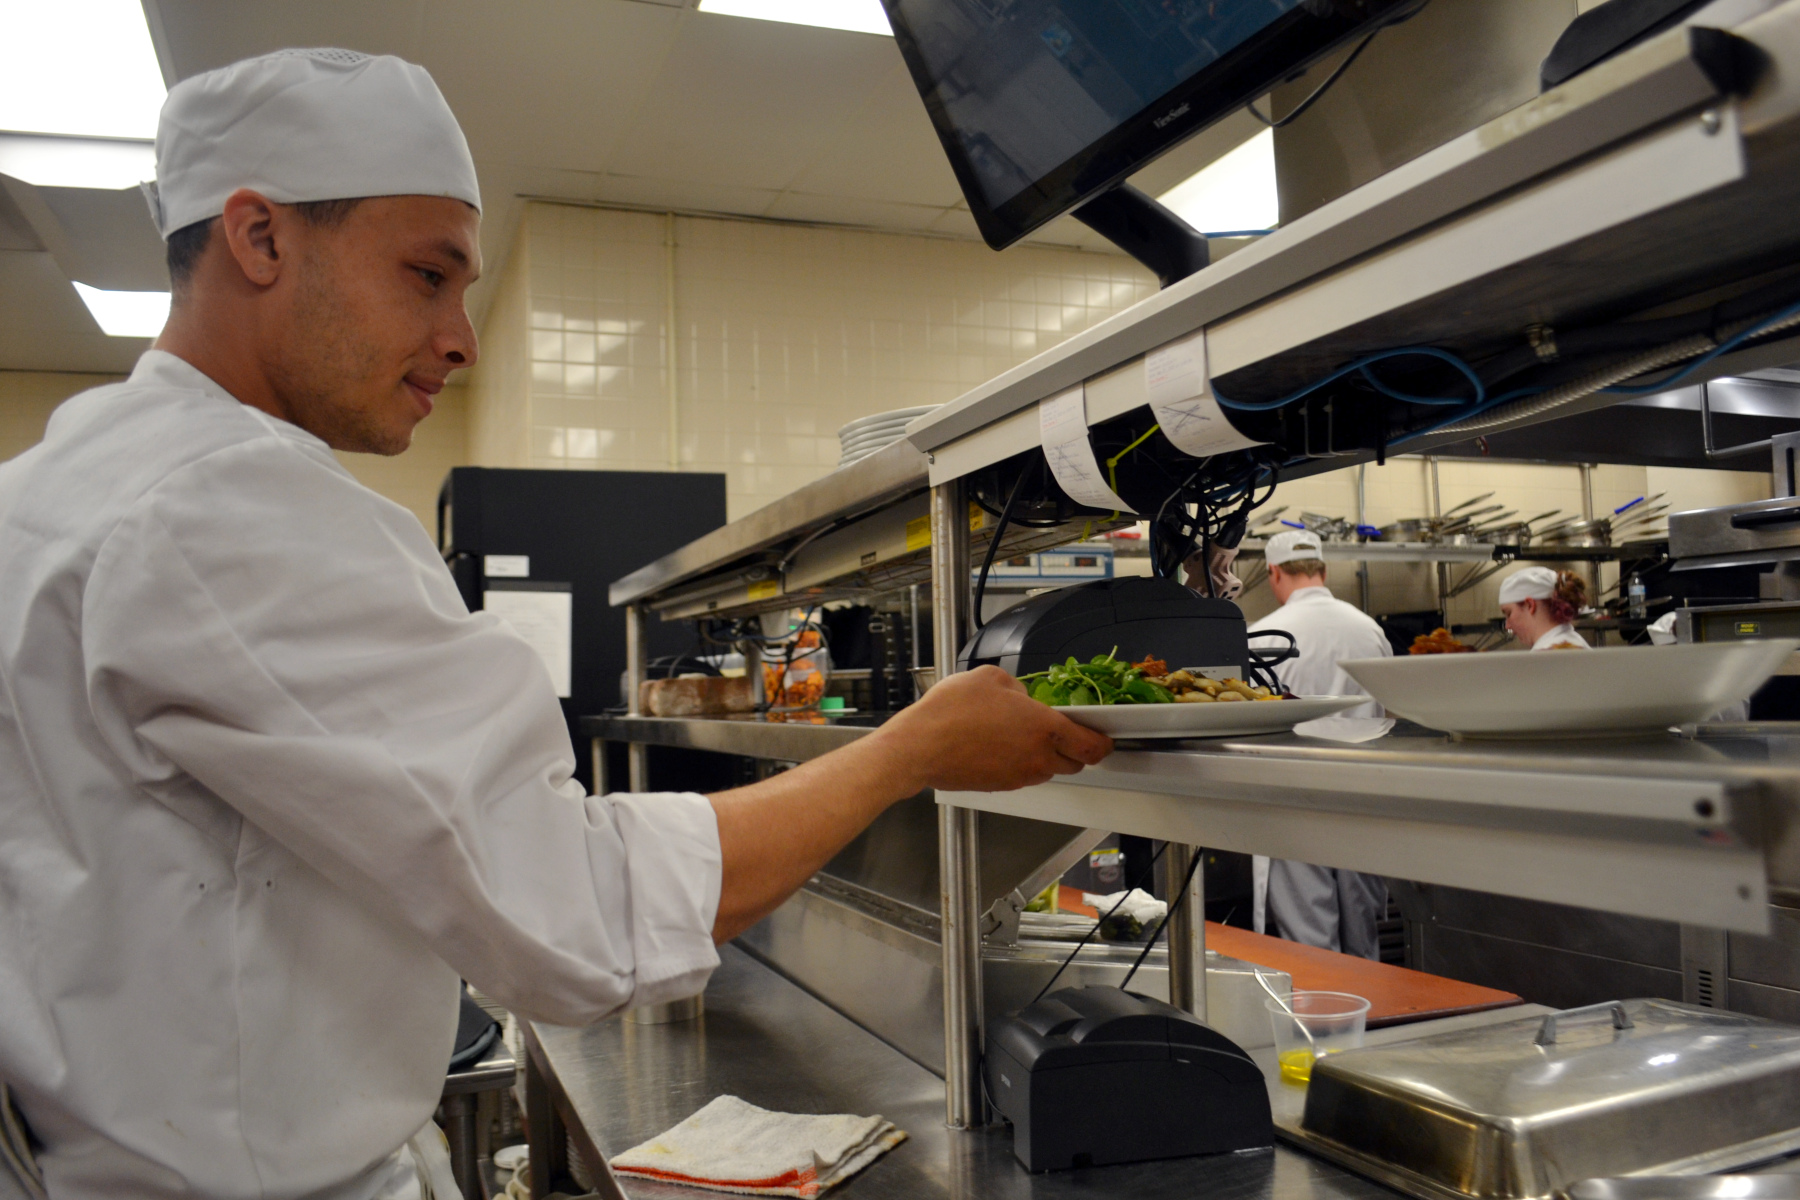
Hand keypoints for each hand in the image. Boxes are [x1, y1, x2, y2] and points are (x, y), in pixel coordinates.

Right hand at [866, 665, 1113, 793]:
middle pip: (1074, 763)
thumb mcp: (990, 678)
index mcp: (1044, 728)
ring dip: (1046, 756)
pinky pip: (1023, 775)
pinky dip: (1021, 763)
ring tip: (1021, 734)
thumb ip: (1018, 688)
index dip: (1103, 742)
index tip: (1104, 737)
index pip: (1091, 746)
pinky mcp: (1000, 786)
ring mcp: (1019, 776)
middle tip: (1061, 731)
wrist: (919, 747)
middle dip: (1074, 749)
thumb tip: (1023, 699)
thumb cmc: (951, 711)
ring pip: (1048, 770)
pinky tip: (999, 745)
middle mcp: (1037, 758)